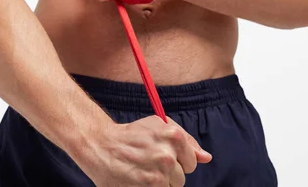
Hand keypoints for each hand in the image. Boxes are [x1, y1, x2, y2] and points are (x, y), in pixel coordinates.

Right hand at [81, 115, 211, 186]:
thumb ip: (186, 141)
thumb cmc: (131, 135)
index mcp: (174, 136)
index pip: (191, 162)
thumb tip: (206, 158)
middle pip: (181, 178)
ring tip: (142, 172)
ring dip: (159, 184)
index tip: (160, 157)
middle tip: (147, 164)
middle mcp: (168, 155)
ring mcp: (158, 174)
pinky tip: (139, 181)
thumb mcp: (158, 126)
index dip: (177, 162)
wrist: (101, 146)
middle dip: (168, 174)